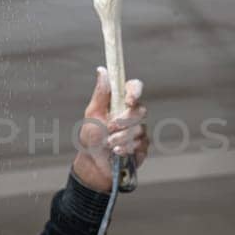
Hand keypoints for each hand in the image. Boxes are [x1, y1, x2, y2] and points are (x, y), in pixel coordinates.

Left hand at [72, 67, 147, 192]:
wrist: (94, 164)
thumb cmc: (91, 137)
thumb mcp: (92, 114)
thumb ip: (100, 94)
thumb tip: (102, 70)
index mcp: (121, 102)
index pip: (135, 87)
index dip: (135, 91)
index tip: (129, 101)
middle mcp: (133, 114)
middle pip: (140, 110)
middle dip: (124, 121)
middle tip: (109, 128)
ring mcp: (140, 129)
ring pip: (140, 129)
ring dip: (121, 138)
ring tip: (109, 144)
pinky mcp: (143, 145)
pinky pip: (141, 143)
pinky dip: (126, 148)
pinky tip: (117, 152)